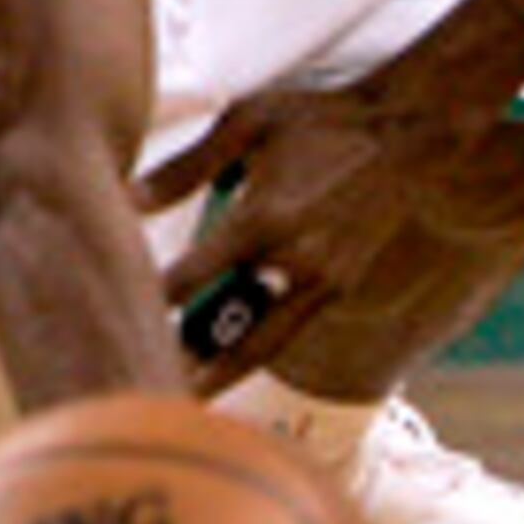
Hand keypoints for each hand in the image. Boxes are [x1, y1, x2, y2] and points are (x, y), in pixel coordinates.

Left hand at [143, 75, 523, 385]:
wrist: (417, 139)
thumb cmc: (332, 123)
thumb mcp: (253, 124)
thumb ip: (187, 167)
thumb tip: (127, 197)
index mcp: (263, 220)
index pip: (184, 280)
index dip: (138, 302)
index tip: (106, 313)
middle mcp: (294, 264)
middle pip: (220, 337)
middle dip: (174, 364)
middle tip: (130, 381)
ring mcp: (322, 285)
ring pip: (256, 349)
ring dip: (212, 376)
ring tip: (170, 399)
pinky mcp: (340, 292)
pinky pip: (285, 333)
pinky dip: (250, 352)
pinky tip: (221, 367)